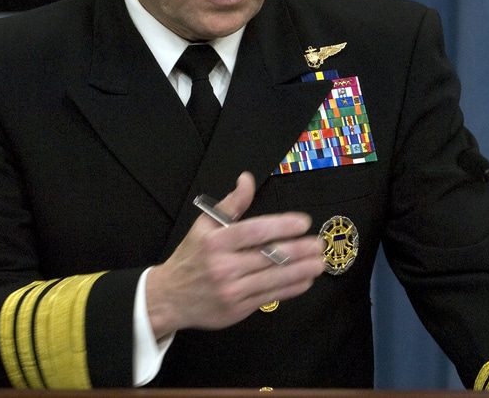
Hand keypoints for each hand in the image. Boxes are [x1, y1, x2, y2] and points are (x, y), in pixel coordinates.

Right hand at [145, 172, 324, 338]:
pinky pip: (270, 296)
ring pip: (274, 278)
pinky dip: (291, 288)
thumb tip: (247, 179)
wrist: (170, 298)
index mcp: (215, 242)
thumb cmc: (191, 258)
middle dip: (299, 249)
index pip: (254, 231)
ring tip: (319, 262)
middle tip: (318, 244)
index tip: (303, 222)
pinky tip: (304, 280)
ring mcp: (232, 290)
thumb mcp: (204, 225)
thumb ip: (230, 203)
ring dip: (301, 270)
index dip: (281, 225)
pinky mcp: (238, 309)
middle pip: (269, 256)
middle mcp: (223, 266)